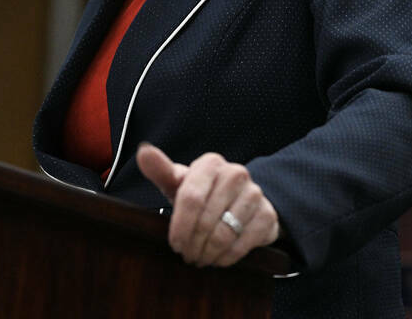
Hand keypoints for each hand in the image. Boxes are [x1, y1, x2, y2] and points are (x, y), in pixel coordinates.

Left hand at [136, 142, 280, 266]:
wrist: (242, 203)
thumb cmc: (203, 194)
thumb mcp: (181, 183)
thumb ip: (160, 170)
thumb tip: (144, 151)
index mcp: (211, 163)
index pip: (191, 197)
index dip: (180, 225)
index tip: (174, 244)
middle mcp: (236, 173)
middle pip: (206, 219)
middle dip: (193, 243)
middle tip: (187, 256)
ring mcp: (255, 194)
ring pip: (224, 233)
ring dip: (208, 253)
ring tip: (200, 259)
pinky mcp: (268, 215)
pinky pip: (243, 243)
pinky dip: (227, 257)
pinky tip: (218, 259)